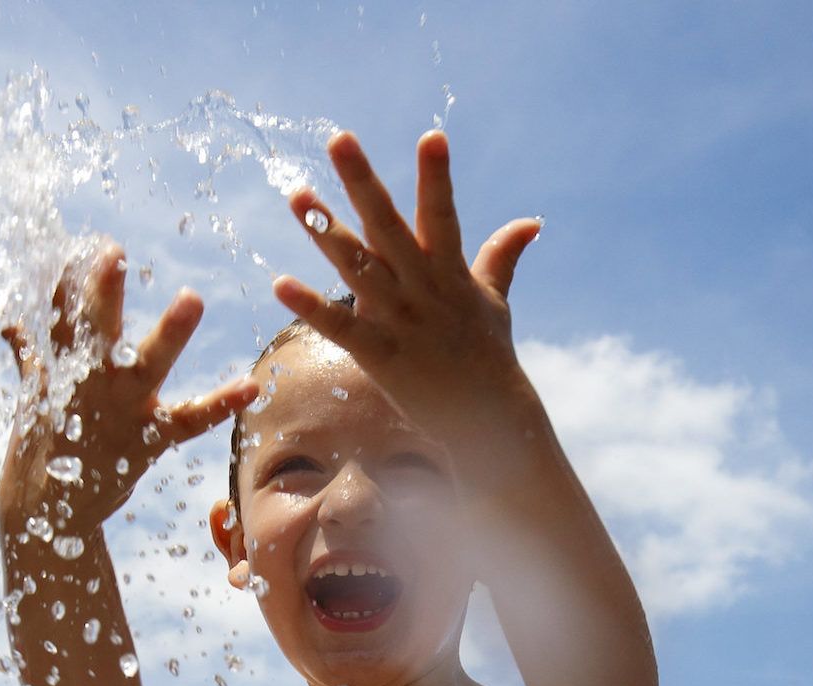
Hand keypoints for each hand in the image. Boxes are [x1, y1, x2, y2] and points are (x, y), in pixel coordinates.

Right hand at [0, 243, 256, 535]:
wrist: (46, 515)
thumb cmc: (39, 448)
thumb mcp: (33, 397)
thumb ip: (30, 356)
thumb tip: (9, 325)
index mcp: (61, 369)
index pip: (61, 315)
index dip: (70, 279)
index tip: (83, 243)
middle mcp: (88, 385)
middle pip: (94, 331)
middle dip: (102, 293)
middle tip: (111, 253)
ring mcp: (119, 412)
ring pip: (145, 365)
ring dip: (168, 333)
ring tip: (192, 297)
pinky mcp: (146, 442)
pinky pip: (188, 421)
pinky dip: (220, 404)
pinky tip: (251, 385)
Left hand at [273, 130, 543, 450]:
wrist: (489, 422)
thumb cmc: (488, 356)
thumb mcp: (495, 301)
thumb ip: (502, 256)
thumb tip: (531, 223)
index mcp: (450, 271)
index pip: (443, 214)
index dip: (437, 177)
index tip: (432, 136)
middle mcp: (425, 289)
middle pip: (389, 227)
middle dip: (364, 183)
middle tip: (339, 138)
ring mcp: (402, 321)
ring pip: (358, 268)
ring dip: (326, 232)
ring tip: (297, 195)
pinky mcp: (381, 356)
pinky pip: (341, 327)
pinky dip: (311, 307)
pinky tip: (281, 282)